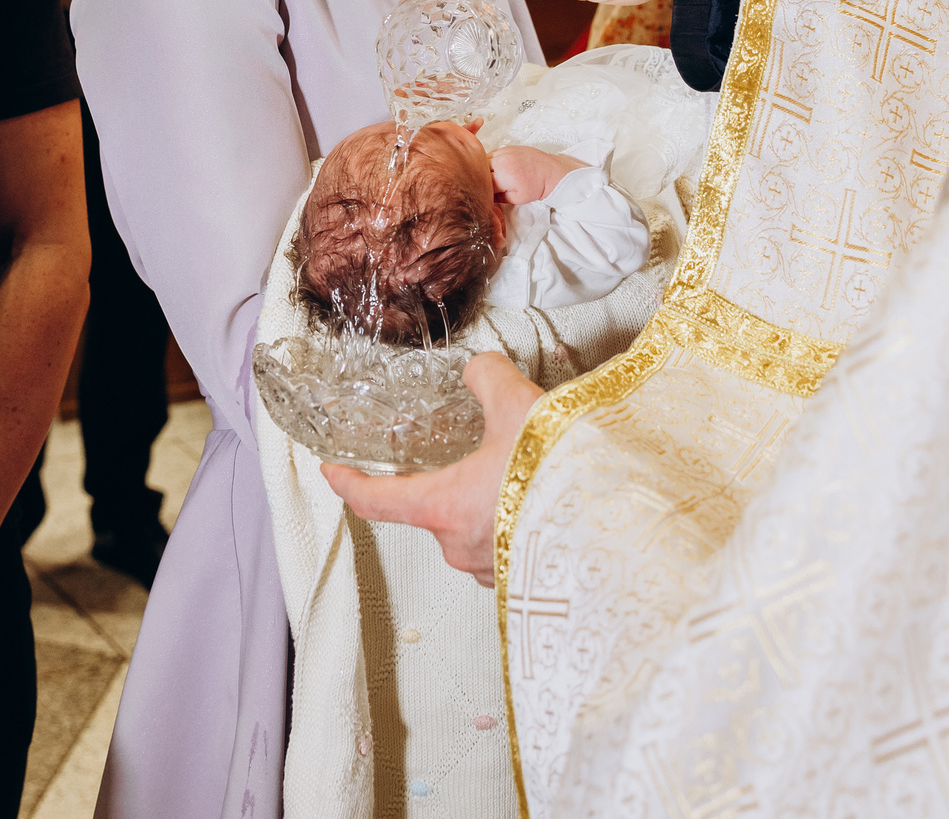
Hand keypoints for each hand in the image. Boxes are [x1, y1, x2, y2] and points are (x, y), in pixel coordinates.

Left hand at [322, 353, 543, 584]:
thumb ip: (486, 379)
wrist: (616, 524)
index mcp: (442, 506)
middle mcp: (459, 547)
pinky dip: (512, 522)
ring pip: (470, 528)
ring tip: (516, 474)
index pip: (374, 501)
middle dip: (443, 482)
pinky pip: (504, 546)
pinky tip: (539, 499)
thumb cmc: (558, 474)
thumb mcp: (517, 405)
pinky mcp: (525, 578)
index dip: (347, 483)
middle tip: (466, 454)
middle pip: (430, 511)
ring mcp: (493, 569)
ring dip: (483, 503)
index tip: (332, 471)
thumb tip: (478, 370)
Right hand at [489, 144, 582, 206]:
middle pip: (480, 170)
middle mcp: (501, 160)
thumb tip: (485, 197)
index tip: (484, 194)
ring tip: (493, 178)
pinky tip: (497, 169)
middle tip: (487, 186)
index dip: (481, 190)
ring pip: (483, 160)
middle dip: (481, 179)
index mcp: (503, 175)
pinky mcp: (507, 148)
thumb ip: (498, 198)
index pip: (482, 183)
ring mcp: (504, 151)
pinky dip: (490, 162)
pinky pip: (491, 154)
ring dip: (484, 169)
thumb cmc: (535, 187)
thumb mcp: (517, 198)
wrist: (549, 172)